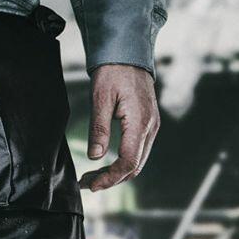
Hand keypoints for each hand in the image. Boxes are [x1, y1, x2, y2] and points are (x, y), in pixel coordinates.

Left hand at [79, 64, 159, 191]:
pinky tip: (104, 164)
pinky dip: (121, 163)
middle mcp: (151, 127)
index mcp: (140, 122)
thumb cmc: (113, 72)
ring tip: (92, 176)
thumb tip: (95, 157)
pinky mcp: (148, 125)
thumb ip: (99, 129)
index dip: (110, 178)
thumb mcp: (101, 99)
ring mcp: (152, 127)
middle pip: (134, 167)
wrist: (128, 53)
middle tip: (86, 183)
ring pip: (137, 162)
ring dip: (115, 173)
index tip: (91, 185)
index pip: (128, 162)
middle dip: (110, 179)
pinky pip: (137, 152)